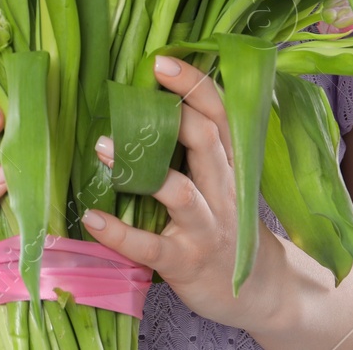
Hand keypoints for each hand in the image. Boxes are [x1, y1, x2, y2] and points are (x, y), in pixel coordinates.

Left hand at [80, 54, 284, 331]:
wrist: (260, 291)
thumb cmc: (227, 223)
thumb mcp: (224, 180)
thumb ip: (198, 146)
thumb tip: (150, 100)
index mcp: (229, 165)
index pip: (219, 114)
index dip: (193, 85)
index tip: (161, 63)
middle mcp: (222, 191)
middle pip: (207, 141)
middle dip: (175, 114)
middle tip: (132, 92)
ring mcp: (205, 228)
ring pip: (180, 191)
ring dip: (142, 169)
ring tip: (102, 148)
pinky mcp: (184, 262)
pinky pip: (150, 246)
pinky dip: (119, 232)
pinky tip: (92, 217)